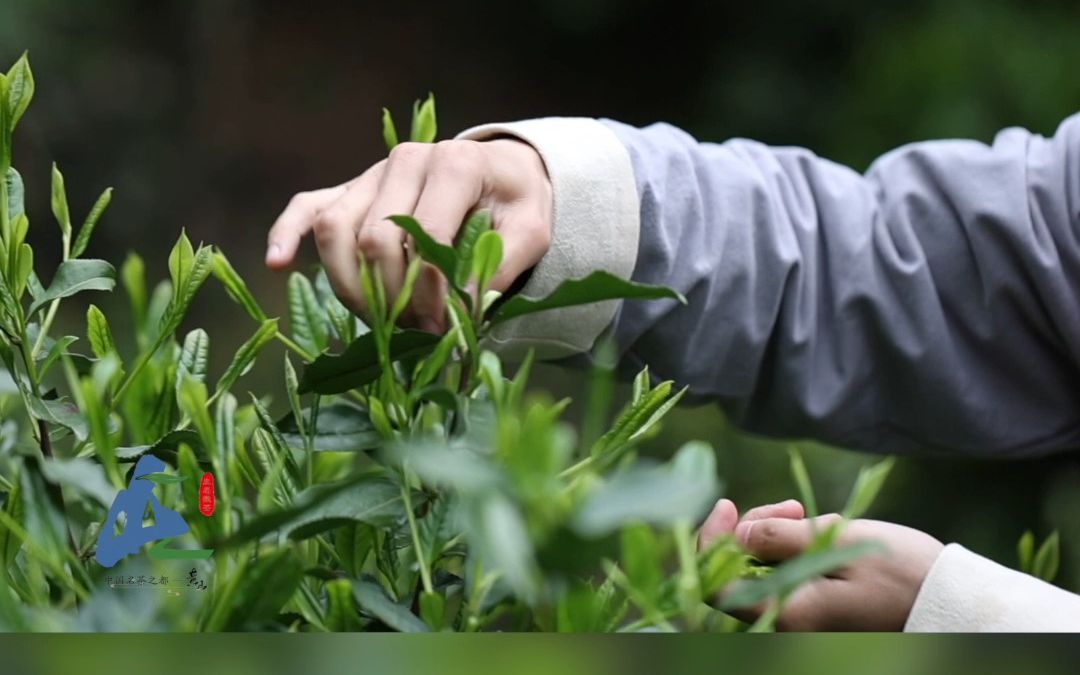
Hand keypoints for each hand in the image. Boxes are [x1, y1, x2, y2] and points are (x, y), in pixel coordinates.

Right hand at [266, 139, 552, 331]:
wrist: (500, 173)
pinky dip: (286, 233)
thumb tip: (460, 308)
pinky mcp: (350, 188)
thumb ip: (500, 267)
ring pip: (336, 230)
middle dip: (391, 297)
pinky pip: (307, 206)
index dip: (429, 292)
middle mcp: (406, 160)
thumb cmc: (515, 205)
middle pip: (374, 240)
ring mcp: (371, 173)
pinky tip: (276, 264)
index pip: (425, 238)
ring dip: (350, 286)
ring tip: (380, 319)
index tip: (442, 328)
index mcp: (454, 164)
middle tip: (417, 330)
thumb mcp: (530, 233)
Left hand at [698, 498, 943, 630]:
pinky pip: (784, 575)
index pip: (716, 586)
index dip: (711, 543)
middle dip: (752, 529)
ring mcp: (802, 617)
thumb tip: (737, 534)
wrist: (951, 604)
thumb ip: (781, 539)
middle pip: (738, 571)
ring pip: (761, 569)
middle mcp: (788, 622)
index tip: (726, 505)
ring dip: (773, 535)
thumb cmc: (902, 574)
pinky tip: (814, 528)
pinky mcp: (815, 609)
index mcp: (788, 612)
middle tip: (793, 508)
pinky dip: (790, 548)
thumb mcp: (839, 542)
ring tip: (807, 514)